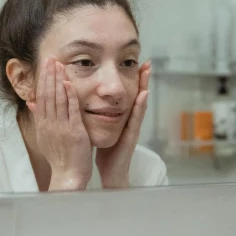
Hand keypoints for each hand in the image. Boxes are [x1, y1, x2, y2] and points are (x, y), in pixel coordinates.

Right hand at [27, 58, 91, 190]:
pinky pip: (71, 111)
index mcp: (43, 124)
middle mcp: (49, 124)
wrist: (68, 175)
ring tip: (59, 64)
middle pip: (47, 95)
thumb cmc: (60, 157)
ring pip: (57, 100)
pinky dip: (69, 97)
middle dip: (49, 75)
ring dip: (58, 81)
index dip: (43, 79)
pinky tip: (69, 84)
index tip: (45, 64)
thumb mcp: (45, 136)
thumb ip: (39, 118)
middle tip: (50, 58)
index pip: (41, 96)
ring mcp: (61, 127)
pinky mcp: (74, 131)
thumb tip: (32, 102)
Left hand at [95, 61, 150, 188]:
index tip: (134, 63)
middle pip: (137, 96)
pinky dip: (140, 106)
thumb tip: (88, 104)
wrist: (111, 172)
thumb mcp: (102, 131)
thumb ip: (99, 118)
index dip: (132, 80)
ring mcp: (133, 127)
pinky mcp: (132, 135)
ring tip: (147, 72)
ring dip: (144, 87)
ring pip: (139, 103)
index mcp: (122, 118)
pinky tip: (143, 95)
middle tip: (146, 62)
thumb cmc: (106, 153)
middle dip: (142, 79)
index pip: (127, 95)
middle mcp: (130, 120)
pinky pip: (136, 118)